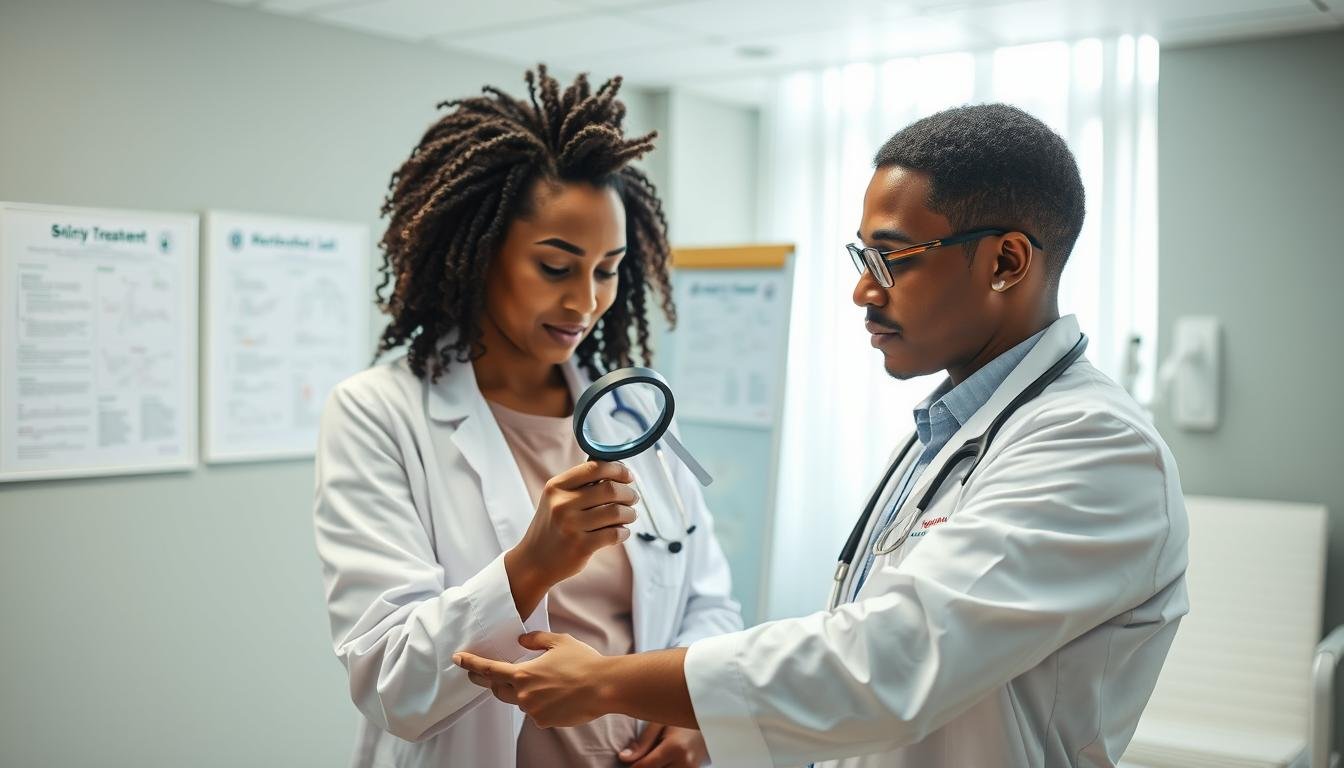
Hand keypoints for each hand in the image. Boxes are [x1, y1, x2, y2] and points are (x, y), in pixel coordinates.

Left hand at [454, 631, 609, 727]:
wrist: (604, 687)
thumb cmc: (583, 662)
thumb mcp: (559, 641)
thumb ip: (535, 640)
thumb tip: (522, 641)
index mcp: (523, 674)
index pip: (489, 670)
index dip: (471, 664)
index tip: (458, 660)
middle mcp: (524, 695)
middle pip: (497, 690)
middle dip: (491, 681)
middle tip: (487, 673)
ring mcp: (533, 712)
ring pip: (517, 701)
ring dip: (520, 691)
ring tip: (542, 681)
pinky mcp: (545, 722)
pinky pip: (534, 711)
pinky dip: (538, 702)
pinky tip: (555, 694)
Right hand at [505, 461, 638, 616]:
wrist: (534, 561)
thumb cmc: (552, 526)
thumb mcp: (556, 499)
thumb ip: (581, 485)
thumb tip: (617, 472)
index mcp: (556, 487)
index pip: (594, 468)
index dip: (617, 469)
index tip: (628, 476)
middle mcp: (562, 504)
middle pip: (610, 489)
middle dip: (628, 493)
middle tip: (632, 498)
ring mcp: (571, 526)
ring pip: (616, 511)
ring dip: (629, 513)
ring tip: (629, 515)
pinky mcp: (581, 546)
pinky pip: (614, 533)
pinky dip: (624, 532)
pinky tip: (622, 532)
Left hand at [619, 723, 709, 767]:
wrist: (711, 719)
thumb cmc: (682, 717)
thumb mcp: (661, 723)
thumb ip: (643, 742)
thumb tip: (623, 758)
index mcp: (675, 748)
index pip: (645, 766)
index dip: (631, 766)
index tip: (624, 762)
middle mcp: (685, 762)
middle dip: (643, 767)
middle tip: (639, 759)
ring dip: (656, 767)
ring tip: (650, 759)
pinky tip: (662, 761)